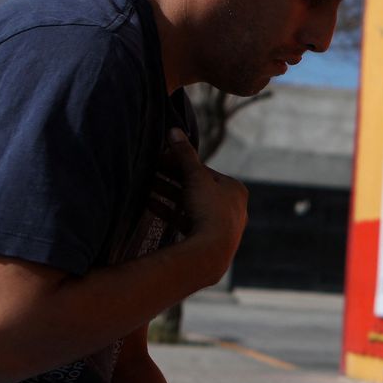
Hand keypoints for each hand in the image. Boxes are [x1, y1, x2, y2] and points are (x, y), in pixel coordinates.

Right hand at [164, 127, 246, 285]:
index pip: (204, 171)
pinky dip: (170, 212)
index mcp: (235, 189)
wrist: (211, 251)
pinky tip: (151, 206)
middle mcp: (234, 207)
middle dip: (173, 179)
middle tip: (150, 171)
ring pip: (191, 205)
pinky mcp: (208, 241)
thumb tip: (174, 130)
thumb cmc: (209, 209)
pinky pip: (187, 221)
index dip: (181, 163)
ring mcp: (222, 226)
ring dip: (169, 195)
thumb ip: (184, 155)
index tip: (160, 159)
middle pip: (198, 188)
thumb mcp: (195, 177)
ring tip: (146, 187)